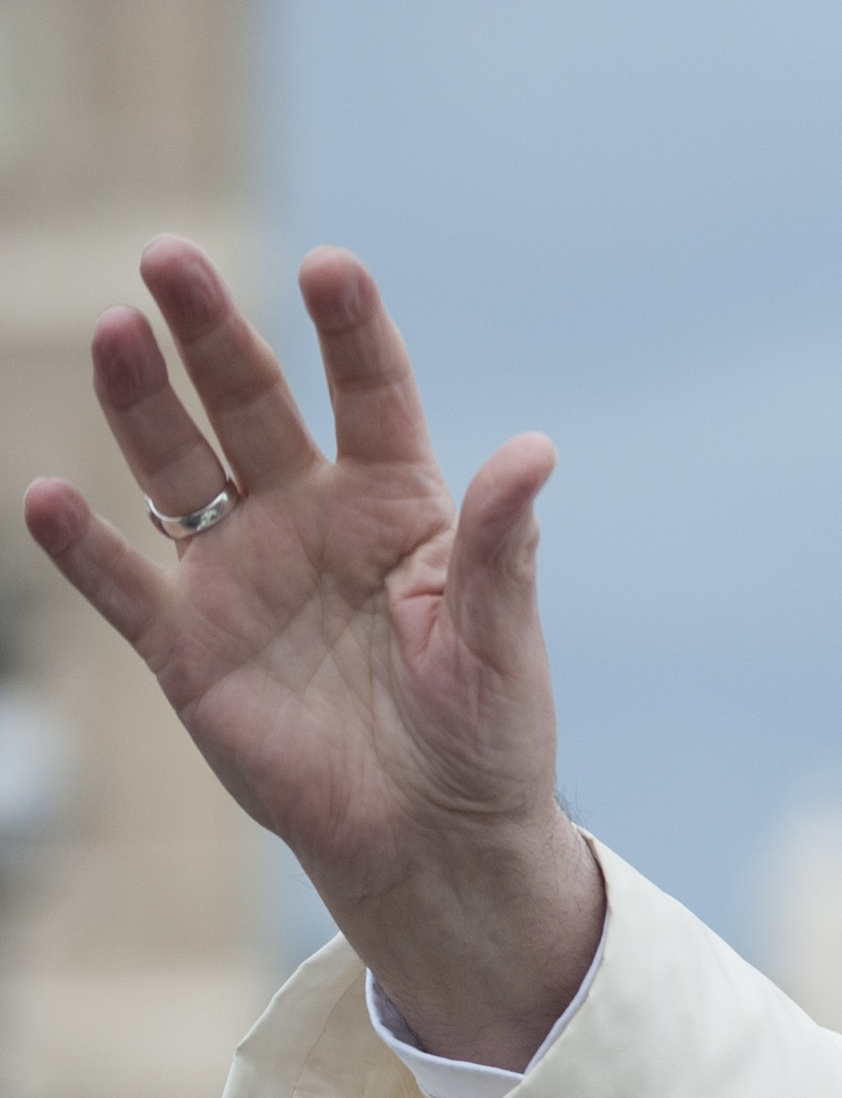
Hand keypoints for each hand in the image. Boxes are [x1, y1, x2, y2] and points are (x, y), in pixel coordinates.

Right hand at [22, 238, 600, 1067]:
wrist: (433, 839)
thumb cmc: (485, 735)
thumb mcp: (500, 639)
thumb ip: (504, 545)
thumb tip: (536, 449)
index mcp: (398, 506)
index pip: (371, 394)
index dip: (350, 331)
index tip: (330, 267)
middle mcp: (310, 519)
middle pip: (251, 404)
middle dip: (212, 333)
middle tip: (171, 258)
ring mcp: (241, 575)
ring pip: (177, 467)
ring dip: (141, 402)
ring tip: (113, 330)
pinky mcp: (188, 646)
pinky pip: (122, 584)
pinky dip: (80, 545)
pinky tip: (46, 497)